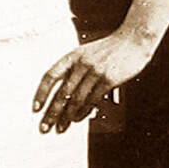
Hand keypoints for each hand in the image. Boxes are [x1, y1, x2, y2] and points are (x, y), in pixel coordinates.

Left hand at [33, 28, 158, 133]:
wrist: (132, 40)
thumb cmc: (109, 49)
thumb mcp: (86, 53)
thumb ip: (75, 71)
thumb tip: (64, 97)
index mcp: (72, 56)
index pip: (50, 76)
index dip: (41, 93)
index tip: (36, 108)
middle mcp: (81, 64)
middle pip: (61, 93)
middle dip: (52, 113)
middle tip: (45, 126)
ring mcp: (95, 72)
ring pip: (76, 100)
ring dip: (67, 117)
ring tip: (61, 127)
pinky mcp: (108, 80)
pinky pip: (92, 101)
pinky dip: (83, 112)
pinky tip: (78, 119)